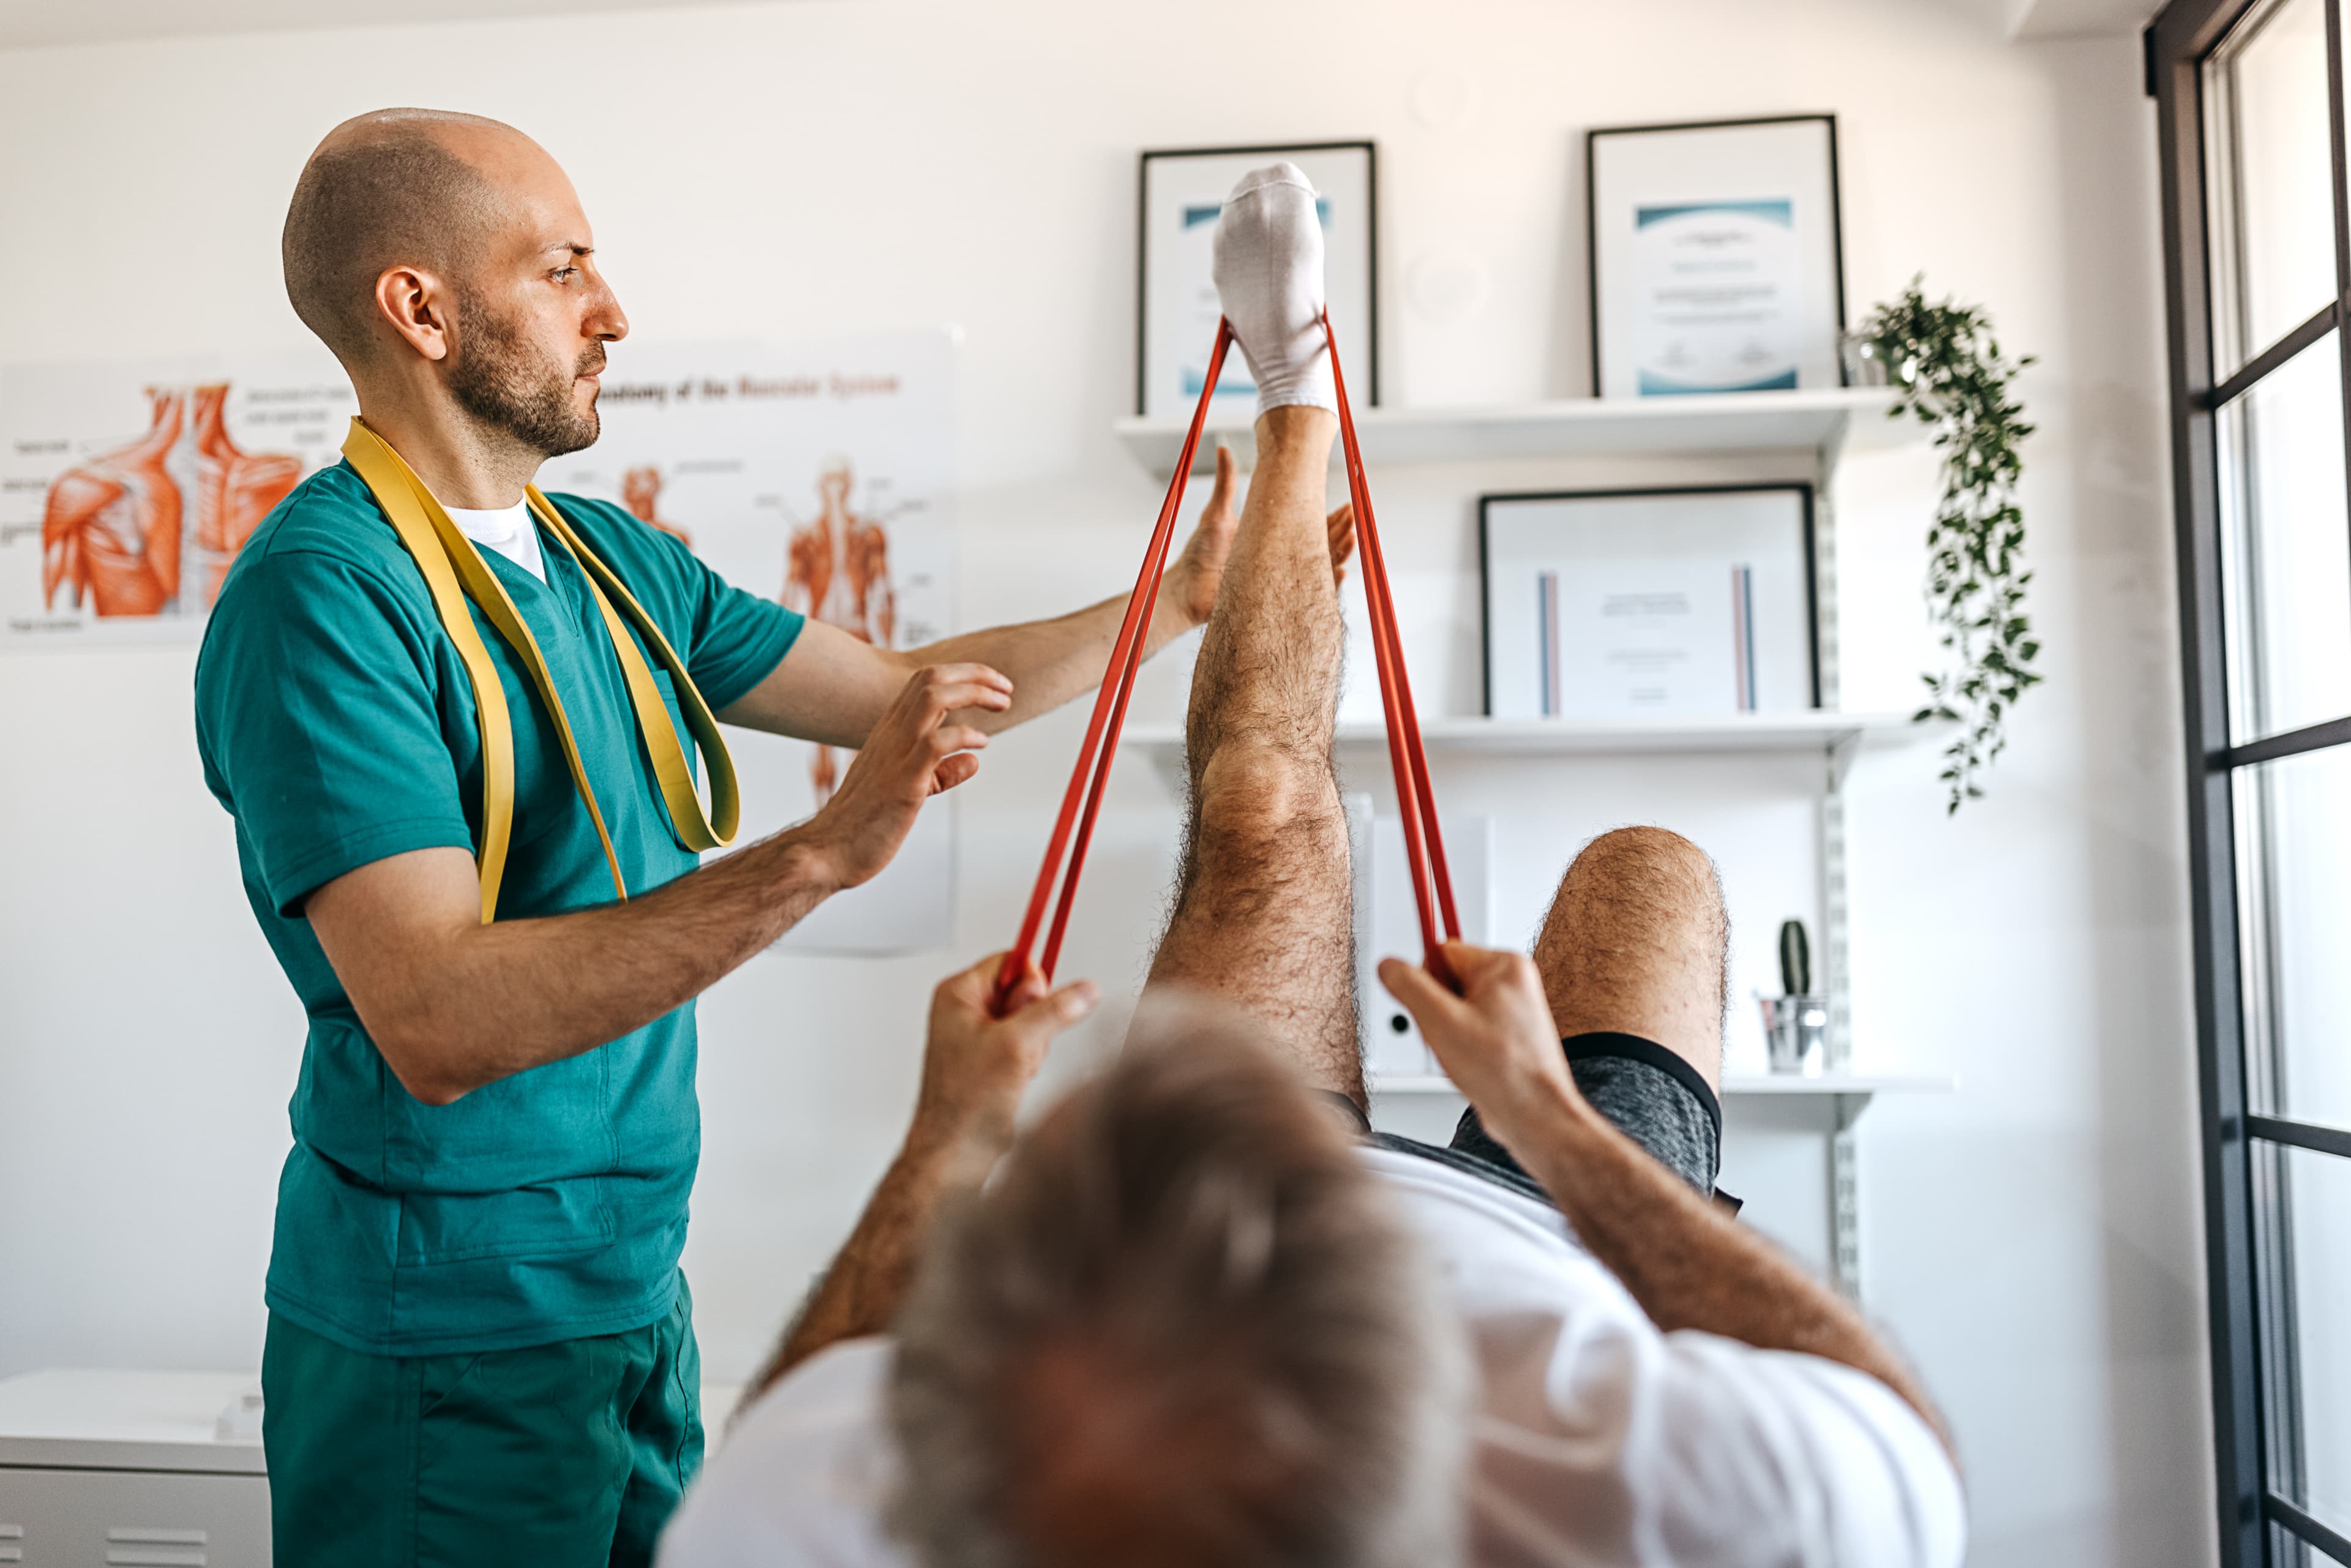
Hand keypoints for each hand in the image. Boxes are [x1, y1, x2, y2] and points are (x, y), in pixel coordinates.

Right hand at [800, 664, 1009, 889]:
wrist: (828, 851)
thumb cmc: (864, 822)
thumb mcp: (909, 788)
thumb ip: (941, 773)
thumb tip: (972, 761)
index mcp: (889, 731)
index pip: (925, 681)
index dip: (963, 675)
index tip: (993, 686)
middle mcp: (890, 734)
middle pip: (932, 678)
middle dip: (975, 674)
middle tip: (1006, 689)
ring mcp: (895, 754)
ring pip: (933, 697)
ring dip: (974, 692)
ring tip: (1001, 704)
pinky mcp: (903, 782)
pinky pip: (936, 743)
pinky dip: (965, 736)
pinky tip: (981, 744)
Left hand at [913, 951, 1098, 1154]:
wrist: (955, 1153)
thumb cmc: (964, 1104)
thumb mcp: (1016, 1045)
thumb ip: (1055, 1011)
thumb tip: (1085, 990)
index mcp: (958, 994)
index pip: (1011, 960)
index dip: (1032, 983)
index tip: (1036, 1007)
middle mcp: (966, 1011)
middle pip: (1026, 992)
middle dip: (1036, 1023)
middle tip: (1019, 1049)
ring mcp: (979, 1036)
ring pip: (1032, 1022)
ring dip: (1034, 1048)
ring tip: (1015, 1071)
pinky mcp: (991, 1059)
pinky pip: (1028, 1046)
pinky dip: (1030, 1063)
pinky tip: (1016, 1082)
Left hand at [1161, 444, 1358, 630]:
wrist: (1185, 589)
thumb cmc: (1198, 554)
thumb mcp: (1216, 513)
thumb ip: (1226, 481)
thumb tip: (1223, 447)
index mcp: (1272, 540)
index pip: (1309, 527)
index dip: (1329, 518)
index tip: (1346, 506)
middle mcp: (1280, 561)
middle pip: (1320, 545)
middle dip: (1341, 532)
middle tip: (1354, 518)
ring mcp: (1280, 581)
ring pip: (1318, 567)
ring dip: (1339, 554)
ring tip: (1353, 540)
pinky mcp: (1277, 601)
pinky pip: (1308, 595)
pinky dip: (1326, 585)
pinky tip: (1339, 572)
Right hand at [1379, 942, 1587, 1157]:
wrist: (1534, 1116)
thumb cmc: (1506, 1072)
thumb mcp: (1440, 1022)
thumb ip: (1409, 986)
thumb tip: (1389, 966)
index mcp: (1504, 967)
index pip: (1442, 951)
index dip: (1425, 982)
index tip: (1425, 1006)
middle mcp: (1512, 982)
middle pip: (1447, 981)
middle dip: (1437, 1013)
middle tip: (1449, 1037)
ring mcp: (1512, 1008)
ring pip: (1454, 1008)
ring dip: (1446, 1033)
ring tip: (1463, 1055)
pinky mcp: (1507, 1032)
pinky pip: (1467, 1027)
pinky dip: (1460, 1046)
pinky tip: (1470, 1063)